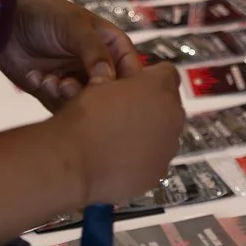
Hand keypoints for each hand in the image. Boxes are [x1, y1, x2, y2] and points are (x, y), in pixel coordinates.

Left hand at [0, 0, 145, 106]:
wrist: (2, 21)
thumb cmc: (43, 13)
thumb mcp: (74, 26)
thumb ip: (95, 51)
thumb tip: (109, 80)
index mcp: (109, 44)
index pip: (130, 68)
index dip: (125, 82)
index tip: (112, 92)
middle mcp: (95, 64)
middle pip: (108, 92)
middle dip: (92, 93)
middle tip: (73, 86)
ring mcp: (74, 79)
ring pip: (85, 102)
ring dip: (69, 95)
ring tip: (54, 82)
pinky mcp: (52, 92)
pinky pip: (60, 105)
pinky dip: (51, 95)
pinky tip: (38, 78)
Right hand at [56, 59, 185, 204]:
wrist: (74, 163)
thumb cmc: (84, 121)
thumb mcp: (95, 85)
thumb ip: (113, 80)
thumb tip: (110, 82)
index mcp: (159, 87)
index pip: (166, 72)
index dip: (147, 77)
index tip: (133, 85)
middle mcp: (171, 117)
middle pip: (167, 106)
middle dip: (148, 107)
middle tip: (122, 112)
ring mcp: (168, 148)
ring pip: (163, 135)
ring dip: (146, 135)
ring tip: (116, 139)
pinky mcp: (158, 173)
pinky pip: (154, 162)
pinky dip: (141, 160)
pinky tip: (117, 160)